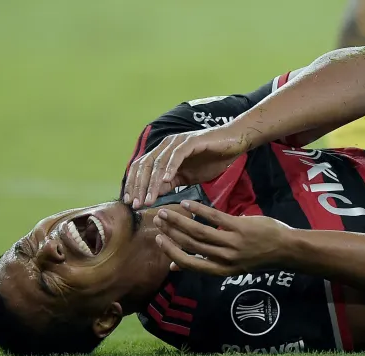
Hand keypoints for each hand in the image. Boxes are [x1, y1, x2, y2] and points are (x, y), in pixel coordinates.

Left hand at [122, 127, 251, 208]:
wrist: (233, 143)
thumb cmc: (212, 158)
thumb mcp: (188, 176)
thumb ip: (172, 183)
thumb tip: (154, 194)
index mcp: (163, 153)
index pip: (142, 168)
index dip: (134, 185)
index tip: (131, 203)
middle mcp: (167, 145)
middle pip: (145, 165)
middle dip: (139, 186)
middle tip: (136, 204)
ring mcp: (178, 142)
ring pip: (159, 163)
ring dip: (152, 183)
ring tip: (149, 199)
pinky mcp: (191, 141)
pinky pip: (177, 155)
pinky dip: (171, 168)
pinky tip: (167, 181)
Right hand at [152, 201, 292, 275]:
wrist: (286, 250)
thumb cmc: (256, 257)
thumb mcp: (230, 266)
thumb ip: (204, 264)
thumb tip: (174, 267)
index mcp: (221, 270)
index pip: (189, 264)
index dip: (170, 252)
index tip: (157, 239)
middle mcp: (225, 259)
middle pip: (190, 245)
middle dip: (170, 232)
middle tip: (156, 220)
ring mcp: (232, 243)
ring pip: (199, 231)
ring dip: (179, 220)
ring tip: (165, 211)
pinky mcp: (240, 228)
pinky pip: (215, 217)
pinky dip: (198, 210)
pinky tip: (186, 203)